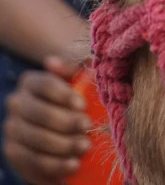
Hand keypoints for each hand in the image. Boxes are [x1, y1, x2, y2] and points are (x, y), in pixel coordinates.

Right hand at [3, 57, 90, 184]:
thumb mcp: (78, 76)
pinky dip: (54, 167)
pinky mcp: (14, 154)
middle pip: (40, 114)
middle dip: (67, 123)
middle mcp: (16, 104)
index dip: (64, 95)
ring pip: (36, 141)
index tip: (83, 105)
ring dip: (63, 147)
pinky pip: (32, 164)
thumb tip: (51, 62)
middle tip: (87, 127)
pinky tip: (72, 166)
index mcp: (30, 81)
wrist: (63, 122)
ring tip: (85, 147)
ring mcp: (12, 130)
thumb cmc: (76, 95)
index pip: (46, 85)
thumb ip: (74, 65)